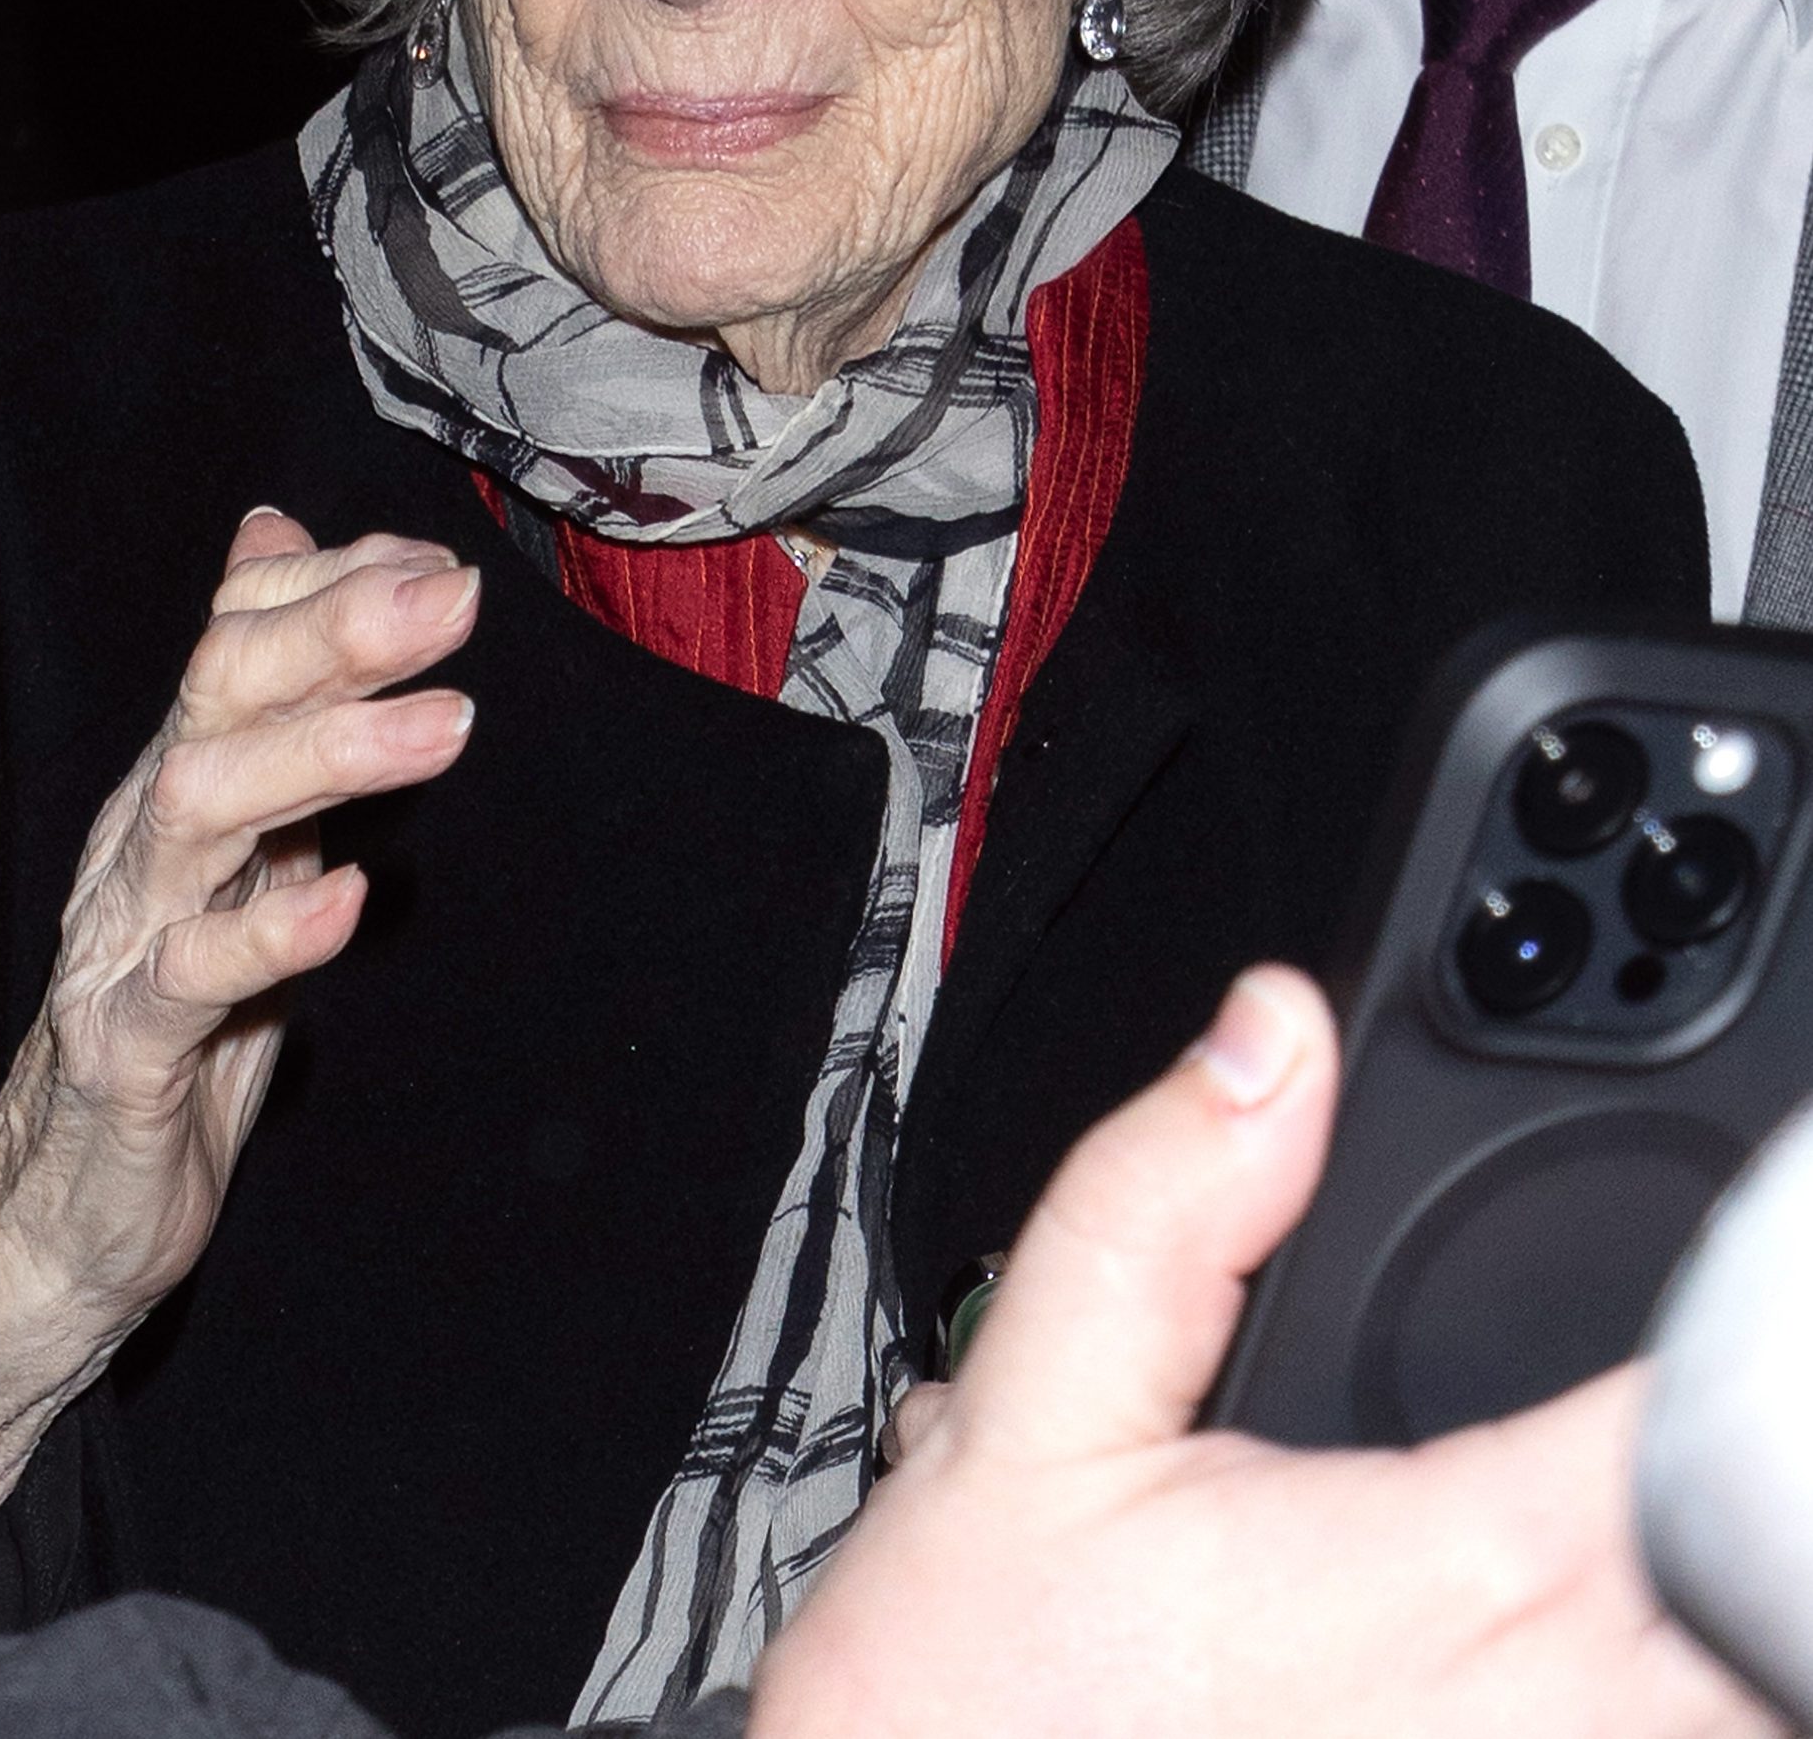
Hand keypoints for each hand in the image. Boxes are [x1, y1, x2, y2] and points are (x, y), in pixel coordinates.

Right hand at [0, 510, 477, 1595]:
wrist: (64, 1206)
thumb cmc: (173, 1011)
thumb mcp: (241, 846)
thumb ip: (276, 706)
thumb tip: (285, 541)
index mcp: (178, 782)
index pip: (231, 639)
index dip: (329, 586)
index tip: (436, 561)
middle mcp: (144, 836)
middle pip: (217, 695)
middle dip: (335, 633)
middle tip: (450, 598)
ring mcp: (125, 938)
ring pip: (203, 808)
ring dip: (327, 753)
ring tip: (445, 725)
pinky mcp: (126, 1052)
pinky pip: (189, 979)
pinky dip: (269, 934)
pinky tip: (348, 898)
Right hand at [752, 968, 1777, 1738]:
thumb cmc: (979, 1714)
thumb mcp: (1028, 1422)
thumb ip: (1161, 1207)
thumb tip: (1274, 1040)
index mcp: (1466, 1567)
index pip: (1715, 1425)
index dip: (1757, 1326)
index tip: (1735, 1275)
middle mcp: (1550, 1713)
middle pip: (1771, 1585)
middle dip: (1728, 1483)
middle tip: (1668, 1401)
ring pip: (1743, 1689)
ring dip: (1708, 1623)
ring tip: (1599, 1555)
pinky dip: (1648, 1691)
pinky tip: (1544, 1657)